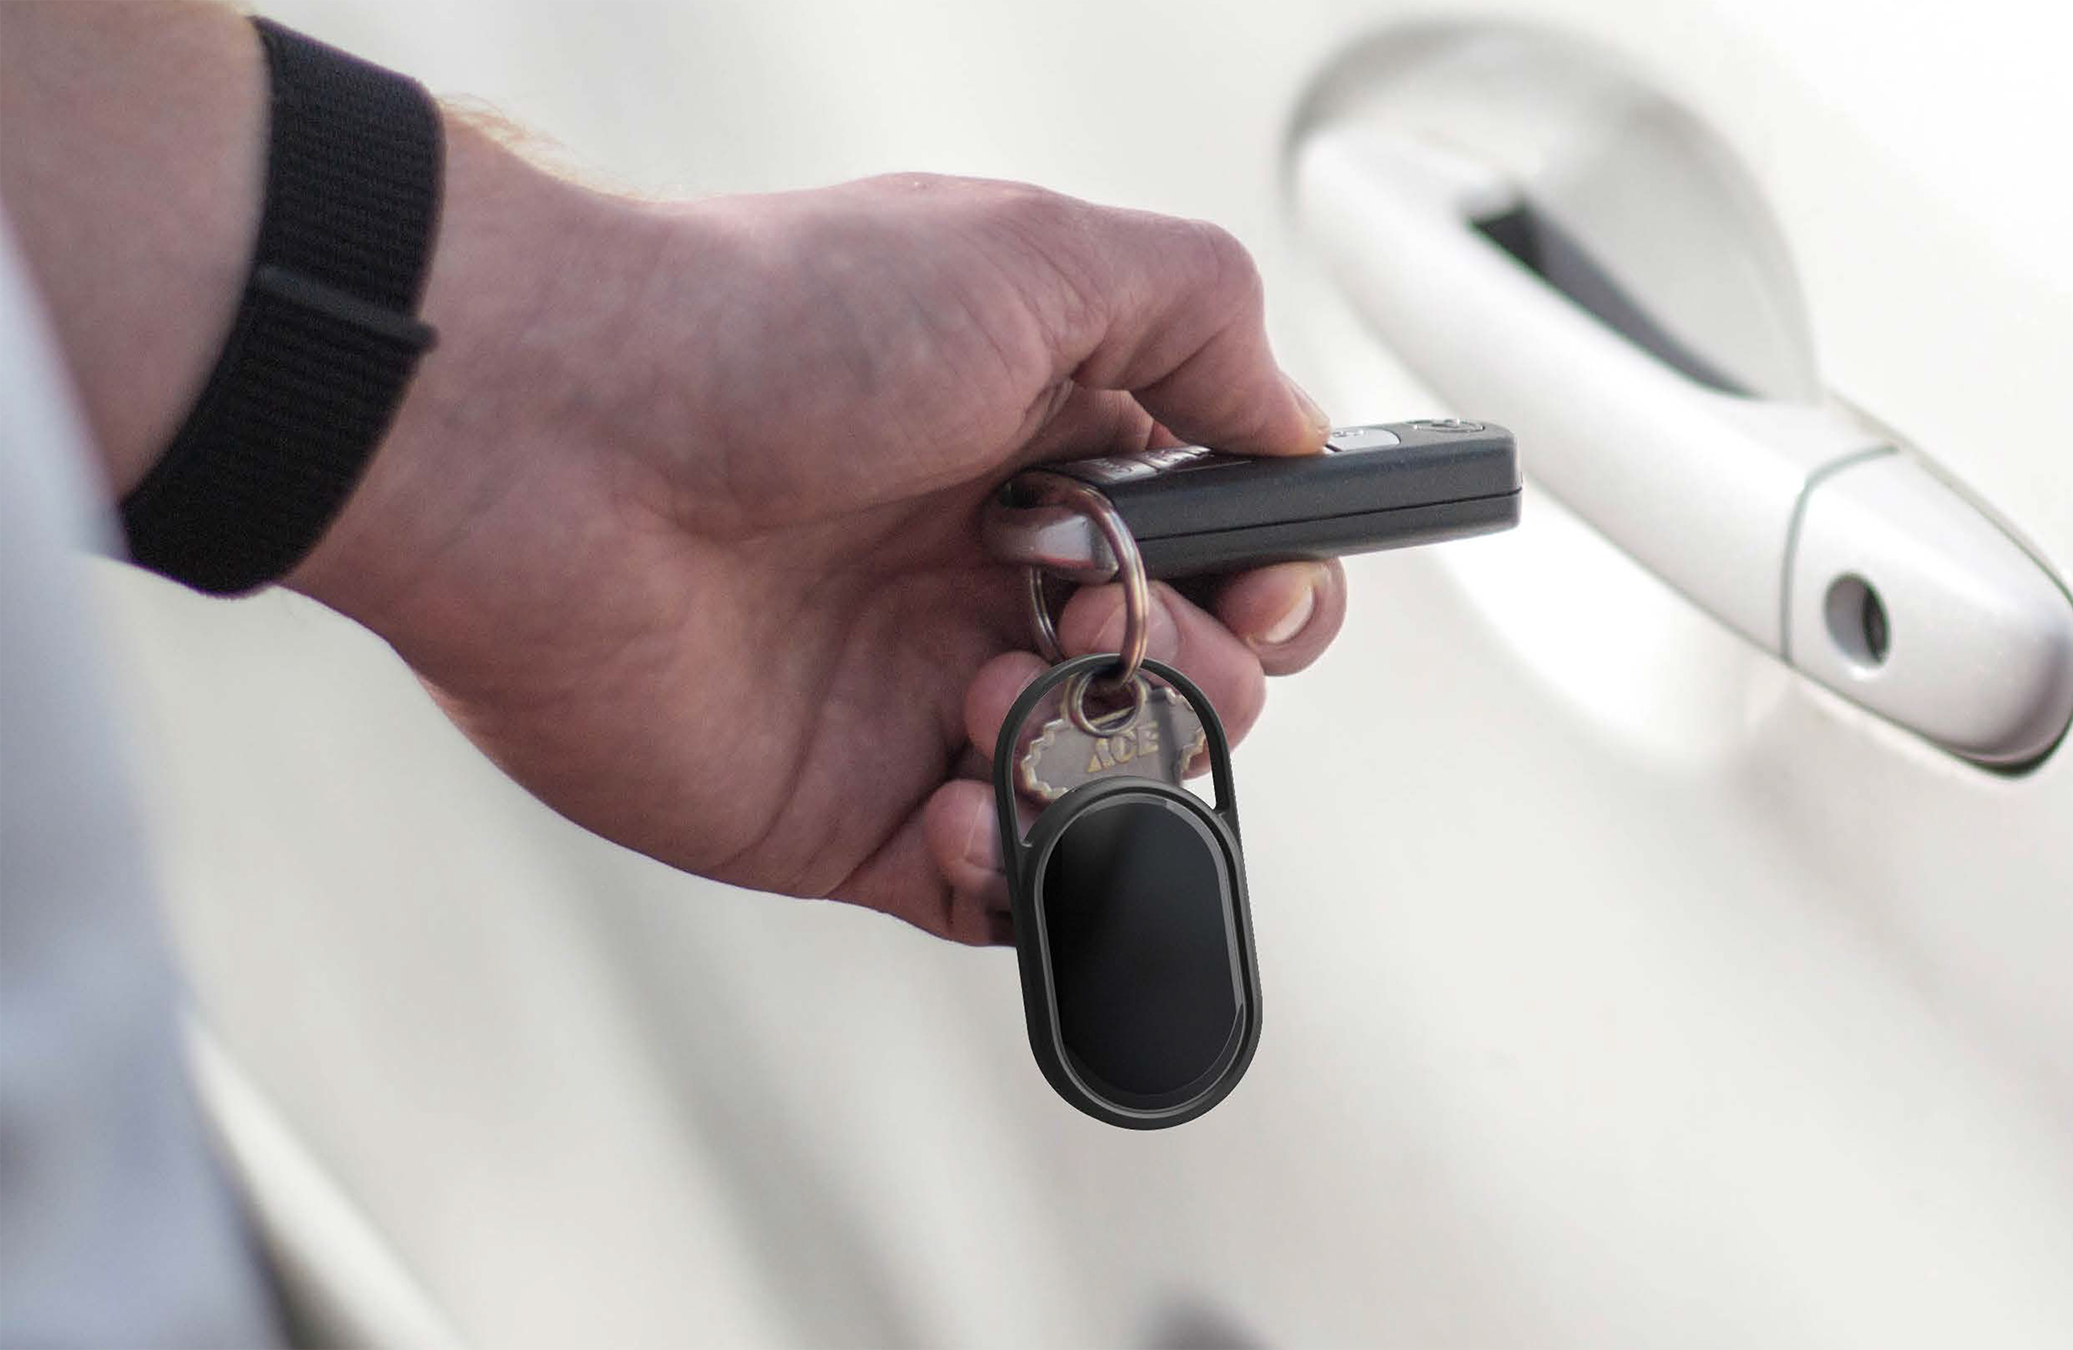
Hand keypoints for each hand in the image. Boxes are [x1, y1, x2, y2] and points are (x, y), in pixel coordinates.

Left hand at [290, 133, 1347, 943]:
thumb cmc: (762, 328)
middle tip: (1106, 619)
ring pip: (1104, 788)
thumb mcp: (1029, 254)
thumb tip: (1292, 421)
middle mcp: (986, 575)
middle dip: (1197, 670)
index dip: (1270, 577)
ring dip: (1108, 760)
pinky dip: (1019, 871)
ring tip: (1003, 692)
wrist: (546, 442)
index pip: (1219, 543)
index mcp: (1040, 450)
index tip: (1259, 579)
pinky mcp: (843, 812)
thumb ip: (1198, 315)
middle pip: (1185, 676)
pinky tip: (965, 802)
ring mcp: (918, 700)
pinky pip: (992, 886)